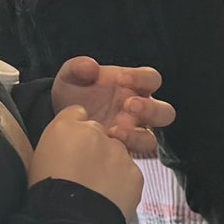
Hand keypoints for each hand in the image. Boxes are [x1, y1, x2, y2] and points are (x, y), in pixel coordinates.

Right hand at [28, 104, 142, 221]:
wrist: (69, 220)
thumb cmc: (47, 193)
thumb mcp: (39, 159)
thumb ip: (57, 143)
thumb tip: (66, 143)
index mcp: (65, 127)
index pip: (76, 114)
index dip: (76, 131)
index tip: (74, 145)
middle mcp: (95, 132)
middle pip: (100, 134)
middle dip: (96, 148)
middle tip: (85, 172)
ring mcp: (118, 151)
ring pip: (117, 153)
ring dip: (110, 166)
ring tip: (95, 189)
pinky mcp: (134, 172)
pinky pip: (129, 174)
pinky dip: (122, 184)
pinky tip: (108, 198)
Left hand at [48, 57, 172, 156]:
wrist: (59, 123)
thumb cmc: (72, 96)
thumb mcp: (69, 78)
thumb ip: (77, 68)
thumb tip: (91, 67)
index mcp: (132, 87)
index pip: (151, 79)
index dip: (142, 78)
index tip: (122, 78)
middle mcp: (138, 111)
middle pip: (164, 112)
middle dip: (150, 109)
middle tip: (129, 105)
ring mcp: (132, 133)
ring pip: (152, 138)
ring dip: (138, 135)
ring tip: (115, 131)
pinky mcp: (122, 151)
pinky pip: (133, 156)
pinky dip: (122, 150)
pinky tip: (106, 142)